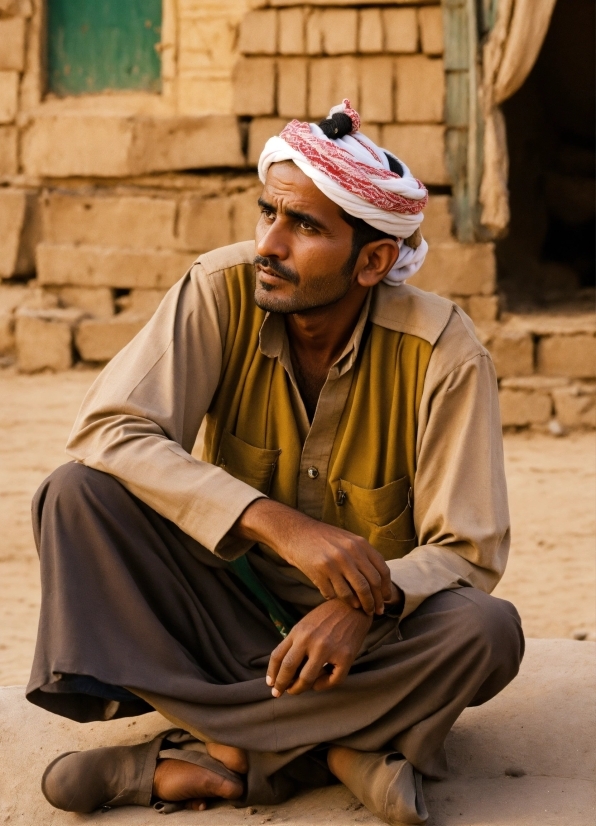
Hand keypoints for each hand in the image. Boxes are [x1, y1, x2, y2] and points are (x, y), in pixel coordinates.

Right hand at [233, 499, 392, 615]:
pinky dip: (338, 600)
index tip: (386, 599)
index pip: (382, 570)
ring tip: (359, 609)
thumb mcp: (347, 539)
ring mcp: (334, 562)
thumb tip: (381, 579)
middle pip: (371, 584)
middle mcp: (349, 552)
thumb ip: (363, 555)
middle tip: (376, 611)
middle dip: (375, 601)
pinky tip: (338, 601)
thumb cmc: (323, 538)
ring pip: (354, 593)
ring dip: (359, 605)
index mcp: (360, 544)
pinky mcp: (319, 572)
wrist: (295, 532)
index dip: (386, 588)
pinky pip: (334, 594)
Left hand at [266, 598, 372, 696]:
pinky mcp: (345, 656)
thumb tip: (284, 669)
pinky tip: (318, 683)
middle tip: (278, 693)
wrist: (354, 606)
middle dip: (281, 684)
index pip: (278, 656)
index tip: (271, 683)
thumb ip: (295, 642)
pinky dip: (322, 686)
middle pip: (288, 668)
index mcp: (299, 631)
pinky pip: (332, 681)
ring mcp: (328, 648)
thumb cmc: (327, 616)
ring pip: (307, 678)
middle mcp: (310, 640)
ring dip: (299, 689)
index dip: (272, 673)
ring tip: (296, 690)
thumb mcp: (306, 624)